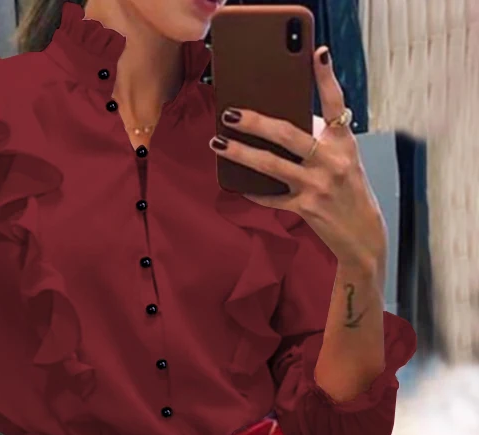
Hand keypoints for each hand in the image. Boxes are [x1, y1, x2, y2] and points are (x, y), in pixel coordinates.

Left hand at [210, 46, 385, 275]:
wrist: (362, 234)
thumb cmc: (349, 190)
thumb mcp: (344, 159)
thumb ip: (320, 140)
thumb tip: (280, 125)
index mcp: (343, 142)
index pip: (336, 103)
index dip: (326, 78)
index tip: (316, 54)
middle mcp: (332, 160)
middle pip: (287, 134)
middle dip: (255, 122)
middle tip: (230, 114)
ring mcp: (318, 185)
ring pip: (271, 165)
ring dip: (240, 154)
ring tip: (218, 143)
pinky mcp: (305, 208)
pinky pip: (270, 197)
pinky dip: (253, 191)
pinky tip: (237, 185)